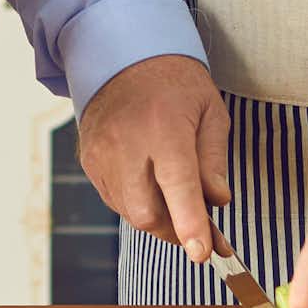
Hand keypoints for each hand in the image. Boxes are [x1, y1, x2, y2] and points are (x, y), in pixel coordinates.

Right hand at [74, 54, 231, 264]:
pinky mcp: (89, 161)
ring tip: (177, 200)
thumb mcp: (210, 111)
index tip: (203, 252)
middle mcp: (127, 143)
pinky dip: (138, 203)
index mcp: (164, 127)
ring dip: (159, 218)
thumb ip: (214, 160)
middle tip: (203, 230)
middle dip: (177, 230)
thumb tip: (218, 202)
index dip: (190, 224)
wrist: (122, 55)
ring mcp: (103, 154)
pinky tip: (151, 184)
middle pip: (148, 212)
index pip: (178, 186)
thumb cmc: (174, 83)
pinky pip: (116, 200)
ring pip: (130, 212)